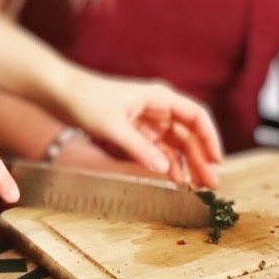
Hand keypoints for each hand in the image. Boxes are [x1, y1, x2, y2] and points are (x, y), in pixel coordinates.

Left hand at [57, 70, 221, 188]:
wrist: (60, 91)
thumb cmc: (87, 100)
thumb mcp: (113, 126)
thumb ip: (140, 148)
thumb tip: (166, 169)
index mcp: (158, 97)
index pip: (195, 115)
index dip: (209, 138)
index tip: (217, 161)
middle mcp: (156, 106)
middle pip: (187, 133)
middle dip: (200, 157)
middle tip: (211, 186)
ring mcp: (145, 118)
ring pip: (174, 142)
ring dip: (186, 162)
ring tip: (196, 187)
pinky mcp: (133, 128)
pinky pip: (157, 147)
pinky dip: (166, 161)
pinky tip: (173, 177)